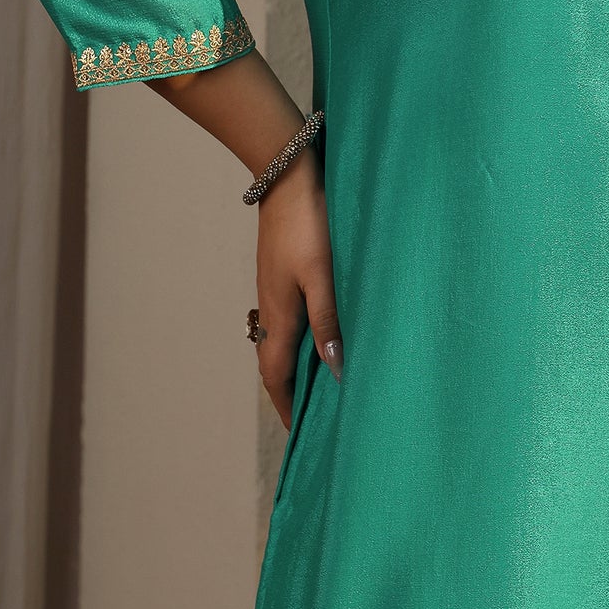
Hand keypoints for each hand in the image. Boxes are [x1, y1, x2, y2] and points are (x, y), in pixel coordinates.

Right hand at [251, 146, 341, 429]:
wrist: (288, 174)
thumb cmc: (309, 222)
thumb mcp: (324, 275)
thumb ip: (330, 320)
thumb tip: (336, 369)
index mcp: (279, 314)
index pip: (276, 376)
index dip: (288, 407)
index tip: (303, 434)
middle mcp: (271, 306)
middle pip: (276, 362)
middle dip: (292, 392)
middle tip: (316, 416)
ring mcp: (275, 288)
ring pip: (283, 339)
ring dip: (297, 365)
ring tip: (323, 383)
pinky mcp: (283, 271)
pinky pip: (289, 318)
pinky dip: (302, 337)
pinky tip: (323, 333)